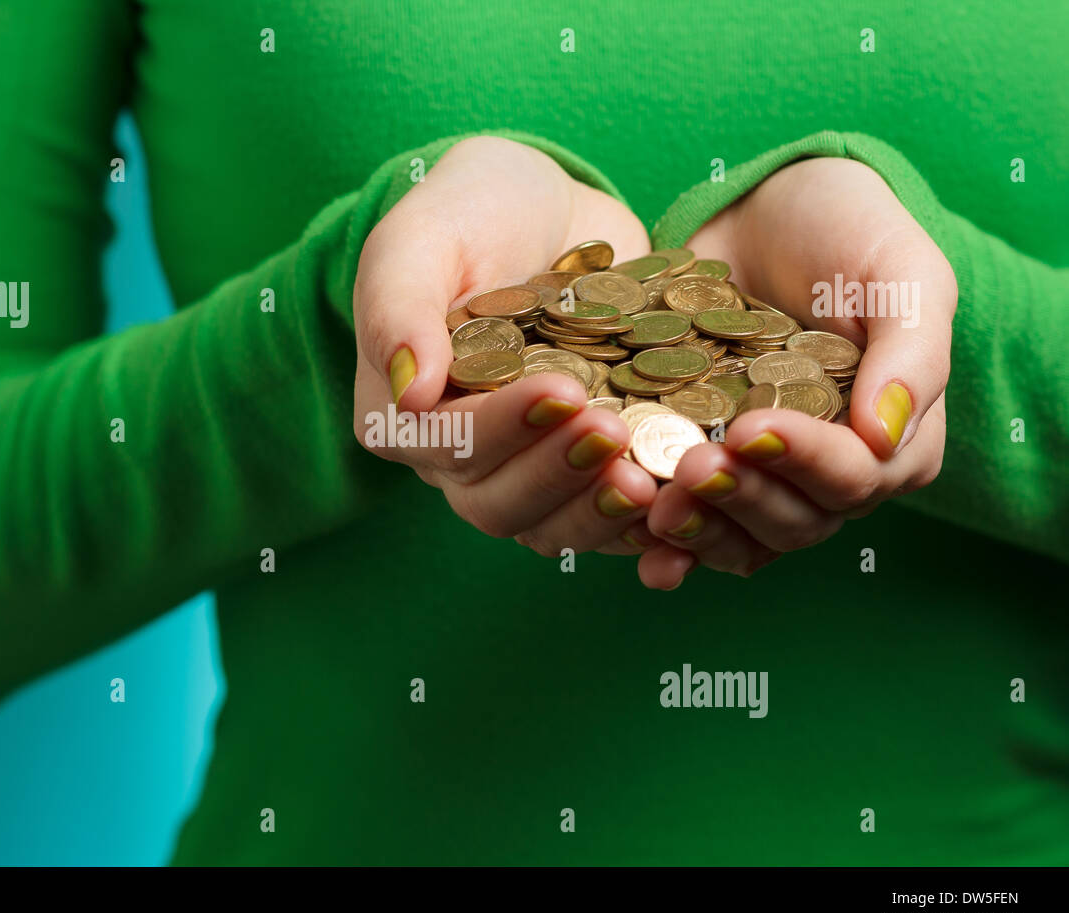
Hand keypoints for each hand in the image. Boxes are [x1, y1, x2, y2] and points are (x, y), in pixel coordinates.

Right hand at [353, 135, 659, 556]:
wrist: (542, 211)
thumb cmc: (465, 216)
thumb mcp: (418, 242)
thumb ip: (399, 311)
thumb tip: (407, 397)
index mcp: (406, 417)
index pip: (450, 445)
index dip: (505, 429)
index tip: (563, 390)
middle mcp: (462, 460)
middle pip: (499, 504)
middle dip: (559, 477)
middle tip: (617, 434)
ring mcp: (529, 470)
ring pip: (554, 527)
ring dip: (601, 512)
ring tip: (653, 479)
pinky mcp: (587, 469)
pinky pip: (610, 523)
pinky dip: (645, 530)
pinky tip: (685, 517)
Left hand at [635, 157, 954, 588]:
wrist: (759, 212)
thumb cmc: (845, 233)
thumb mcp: (899, 274)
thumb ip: (911, 353)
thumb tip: (885, 438)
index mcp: (892, 439)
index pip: (855, 476)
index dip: (804, 460)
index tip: (751, 427)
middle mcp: (827, 474)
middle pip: (794, 521)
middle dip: (742, 498)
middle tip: (690, 466)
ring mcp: (763, 480)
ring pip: (742, 539)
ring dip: (702, 533)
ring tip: (658, 508)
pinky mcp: (704, 473)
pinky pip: (695, 531)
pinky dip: (670, 546)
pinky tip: (639, 543)